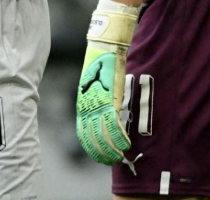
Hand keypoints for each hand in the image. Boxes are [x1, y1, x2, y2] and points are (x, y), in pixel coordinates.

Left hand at [76, 5, 137, 163]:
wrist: (104, 48)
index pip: (83, 133)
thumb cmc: (101, 65)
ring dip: (112, 149)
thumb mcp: (96, 86)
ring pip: (103, 136)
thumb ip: (99, 101)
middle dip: (101, 153)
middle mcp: (87, 107)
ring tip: (120, 157)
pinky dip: (120, 138)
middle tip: (111, 161)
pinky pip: (114, 126)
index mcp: (82, 104)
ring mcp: (98, 104)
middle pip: (91, 138)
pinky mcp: (109, 100)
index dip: (92, 148)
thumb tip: (106, 113)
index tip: (100, 157)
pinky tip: (126, 145)